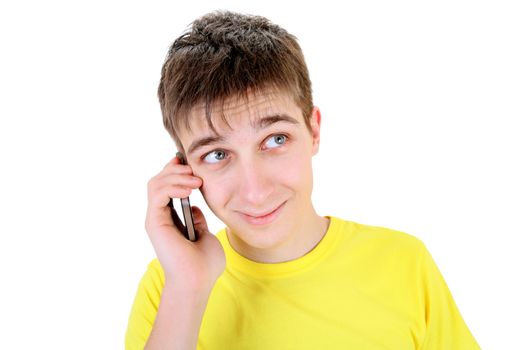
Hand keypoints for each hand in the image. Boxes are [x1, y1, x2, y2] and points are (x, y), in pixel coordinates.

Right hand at [145, 155, 224, 289]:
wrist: (198, 282)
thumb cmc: (204, 265)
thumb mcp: (206, 236)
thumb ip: (199, 221)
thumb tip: (195, 209)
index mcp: (171, 220)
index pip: (168, 186)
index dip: (177, 172)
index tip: (192, 164)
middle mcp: (160, 217)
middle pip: (159, 180)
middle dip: (176, 169)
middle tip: (194, 170)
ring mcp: (156, 219)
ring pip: (156, 183)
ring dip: (176, 176)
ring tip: (195, 180)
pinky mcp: (155, 222)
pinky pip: (158, 193)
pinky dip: (172, 185)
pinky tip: (189, 189)